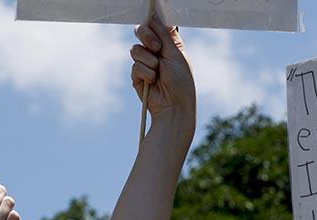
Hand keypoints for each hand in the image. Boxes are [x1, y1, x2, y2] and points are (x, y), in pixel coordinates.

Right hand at [131, 14, 196, 128]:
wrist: (173, 107)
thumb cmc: (181, 82)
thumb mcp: (175, 54)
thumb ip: (164, 35)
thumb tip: (154, 16)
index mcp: (169, 43)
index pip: (156, 25)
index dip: (153, 24)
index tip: (154, 23)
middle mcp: (156, 52)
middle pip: (141, 31)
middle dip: (147, 37)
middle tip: (157, 48)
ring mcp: (145, 63)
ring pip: (136, 49)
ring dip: (148, 60)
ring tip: (158, 72)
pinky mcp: (137, 76)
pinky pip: (135, 65)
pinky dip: (145, 73)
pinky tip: (153, 82)